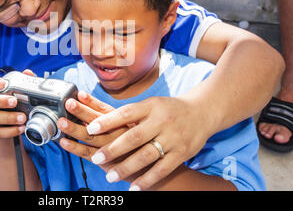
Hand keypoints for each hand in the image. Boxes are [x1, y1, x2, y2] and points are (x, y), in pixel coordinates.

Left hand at [57, 92, 129, 172]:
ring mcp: (111, 148)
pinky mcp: (106, 162)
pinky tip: (64, 142)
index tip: (80, 94)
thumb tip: (86, 105)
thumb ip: (110, 117)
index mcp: (122, 122)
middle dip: (82, 111)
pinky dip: (75, 148)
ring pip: (90, 137)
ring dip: (75, 129)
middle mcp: (117, 133)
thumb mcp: (129, 126)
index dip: (92, 102)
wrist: (150, 169)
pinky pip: (88, 154)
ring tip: (62, 122)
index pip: (105, 109)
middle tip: (69, 103)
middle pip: (97, 121)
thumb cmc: (137, 145)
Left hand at [83, 96, 211, 189]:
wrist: (202, 112)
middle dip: (114, 148)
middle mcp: (161, 121)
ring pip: (147, 155)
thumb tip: (99, 119)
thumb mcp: (151, 105)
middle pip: (135, 136)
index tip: (90, 128)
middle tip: (96, 157)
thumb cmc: (168, 109)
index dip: (108, 121)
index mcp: (151, 106)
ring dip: (127, 167)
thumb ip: (130, 114)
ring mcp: (173, 138)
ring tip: (110, 176)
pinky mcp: (182, 153)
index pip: (126, 112)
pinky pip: (163, 169)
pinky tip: (134, 188)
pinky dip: (148, 180)